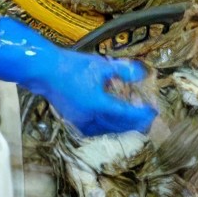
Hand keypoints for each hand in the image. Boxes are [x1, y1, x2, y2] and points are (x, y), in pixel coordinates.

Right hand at [0, 17, 157, 135]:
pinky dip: (107, 127)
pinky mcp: (74, 120)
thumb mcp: (100, 65)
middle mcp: (89, 117)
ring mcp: (80, 121)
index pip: (125, 115)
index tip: (153, 112)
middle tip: (147, 119)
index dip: (141, 114)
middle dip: (134, 124)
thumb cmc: (71, 66)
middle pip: (117, 127)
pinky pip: (95, 130)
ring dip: (121, 127)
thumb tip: (142, 73)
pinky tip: (112, 120)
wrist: (44, 71)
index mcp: (97, 104)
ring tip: (133, 121)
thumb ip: (123, 70)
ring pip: (106, 130)